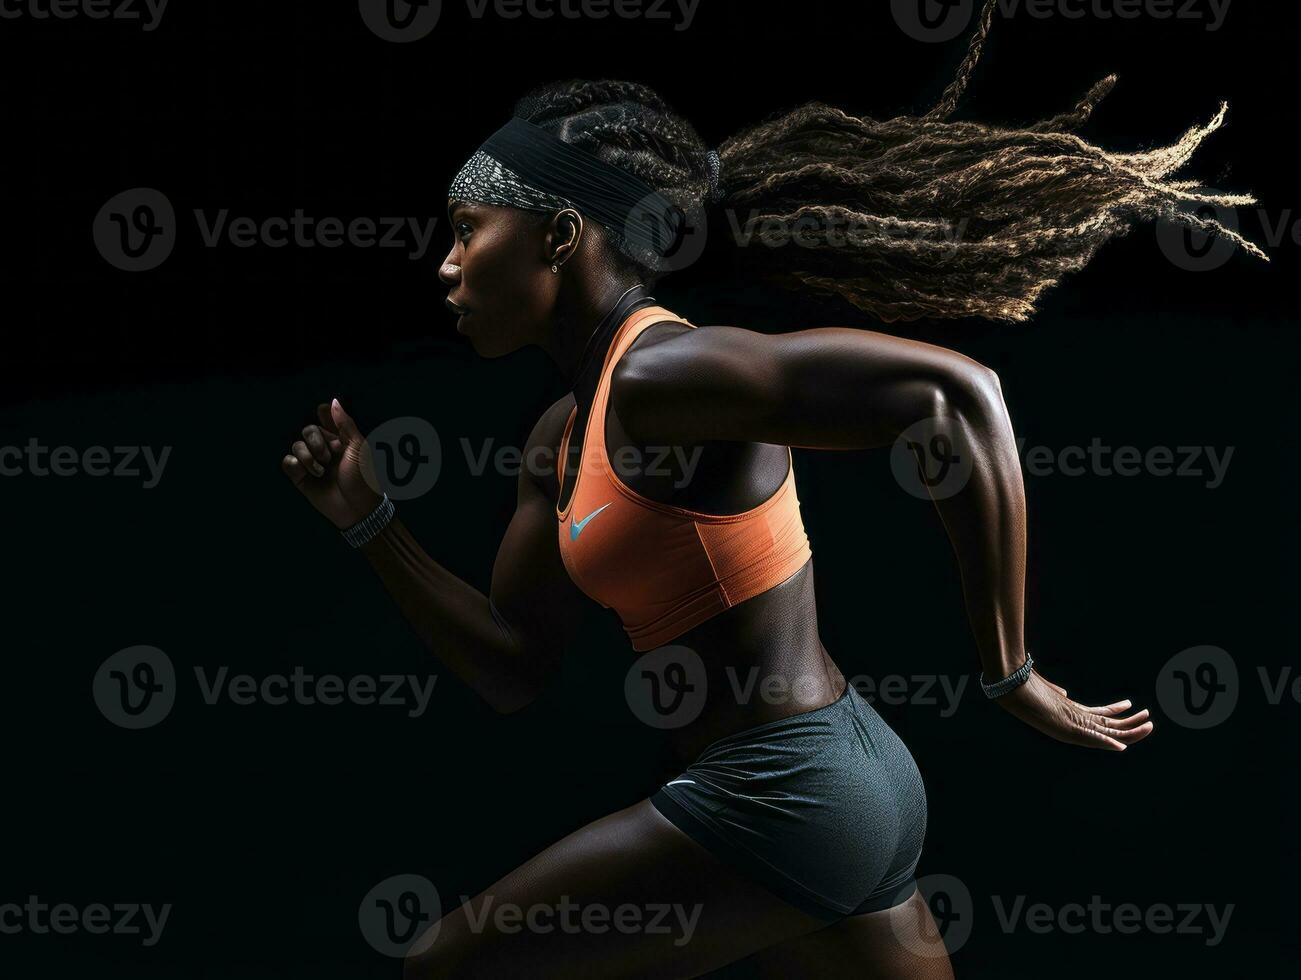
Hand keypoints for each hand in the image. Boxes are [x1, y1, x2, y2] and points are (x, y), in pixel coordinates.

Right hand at [281, 398, 382, 529]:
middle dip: (316, 441)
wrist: (358, 509)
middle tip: (328, 457)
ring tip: (321, 471)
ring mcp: (312, 464)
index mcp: (340, 441)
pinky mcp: (301, 479)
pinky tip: (307, 473)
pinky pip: (287, 463)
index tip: (323, 417)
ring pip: (296, 446)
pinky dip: (295, 464)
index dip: (323, 417)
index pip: (325, 420)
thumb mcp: (358, 448)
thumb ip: (345, 424)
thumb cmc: (364, 479)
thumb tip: (333, 401)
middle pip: (308, 430)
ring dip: (307, 456)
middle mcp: (324, 450)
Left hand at [994, 670, 1153, 750]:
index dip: (1115, 713)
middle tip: (1150, 720)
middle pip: (1109, 727)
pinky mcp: (1063, 728)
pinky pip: (1090, 737)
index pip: (1099, 717)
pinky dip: (1105, 742)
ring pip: (1106, 733)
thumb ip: (1057, 694)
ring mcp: (1069, 727)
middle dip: (1131, 725)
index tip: (1130, 706)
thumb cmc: (1023, 686)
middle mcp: (1073, 723)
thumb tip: (1064, 694)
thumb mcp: (1045, 691)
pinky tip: (1120, 746)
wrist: (1008, 685)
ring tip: (1148, 725)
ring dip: (1128, 732)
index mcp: (1070, 714)